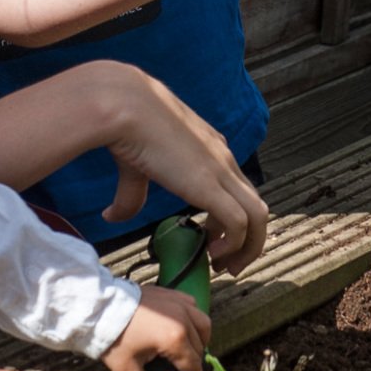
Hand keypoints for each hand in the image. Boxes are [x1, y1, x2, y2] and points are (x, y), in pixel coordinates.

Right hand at [90, 64, 268, 275]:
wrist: (121, 104)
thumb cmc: (124, 122)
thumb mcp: (133, 165)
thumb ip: (131, 194)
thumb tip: (112, 217)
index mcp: (208, 148)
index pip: (236, 188)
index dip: (228, 219)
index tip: (211, 241)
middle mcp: (223, 158)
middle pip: (255, 204)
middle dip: (248, 239)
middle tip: (226, 264)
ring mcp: (221, 170)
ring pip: (258, 216)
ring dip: (247, 247)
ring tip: (226, 267)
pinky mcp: (211, 184)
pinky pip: (240, 223)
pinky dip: (233, 244)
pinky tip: (211, 253)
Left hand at [101, 284, 212, 370]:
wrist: (98, 304)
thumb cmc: (113, 335)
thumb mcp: (124, 369)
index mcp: (175, 339)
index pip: (193, 366)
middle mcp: (183, 319)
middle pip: (199, 348)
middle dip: (191, 362)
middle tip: (177, 370)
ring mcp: (179, 303)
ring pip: (203, 325)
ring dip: (198, 340)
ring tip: (185, 349)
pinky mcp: (171, 293)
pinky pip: (193, 307)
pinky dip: (192, 319)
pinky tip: (180, 326)